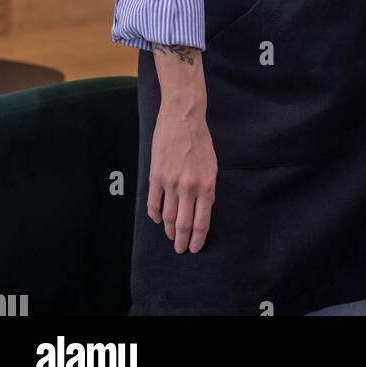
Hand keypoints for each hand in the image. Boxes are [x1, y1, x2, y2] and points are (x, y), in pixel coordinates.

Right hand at [148, 104, 217, 253]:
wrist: (183, 117)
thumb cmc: (200, 139)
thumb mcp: (211, 165)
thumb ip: (207, 187)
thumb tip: (202, 207)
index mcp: (206, 185)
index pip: (202, 222)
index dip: (197, 239)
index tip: (195, 248)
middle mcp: (189, 187)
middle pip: (184, 224)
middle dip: (182, 241)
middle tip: (180, 249)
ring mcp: (170, 182)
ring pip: (168, 217)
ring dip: (169, 230)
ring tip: (171, 237)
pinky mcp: (156, 176)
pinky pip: (153, 203)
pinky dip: (155, 216)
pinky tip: (157, 220)